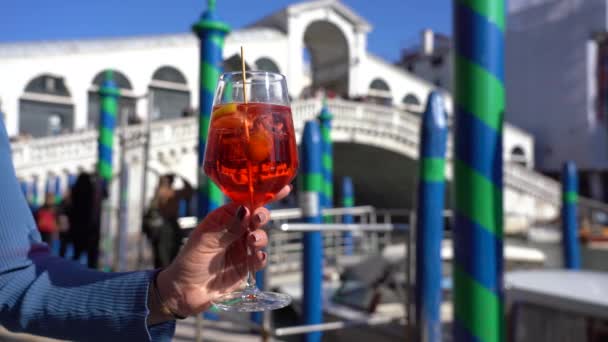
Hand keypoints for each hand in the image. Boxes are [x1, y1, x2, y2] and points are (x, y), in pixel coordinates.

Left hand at [154, 185, 290, 318]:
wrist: (185, 293)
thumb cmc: (189, 262)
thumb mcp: (205, 241)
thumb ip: (228, 227)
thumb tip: (245, 209)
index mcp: (223, 219)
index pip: (245, 202)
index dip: (261, 194)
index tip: (280, 189)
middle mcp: (235, 231)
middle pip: (257, 218)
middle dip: (261, 216)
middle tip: (258, 219)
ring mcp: (242, 249)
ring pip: (261, 237)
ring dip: (260, 237)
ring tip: (252, 242)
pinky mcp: (246, 267)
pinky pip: (259, 259)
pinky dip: (261, 257)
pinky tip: (258, 258)